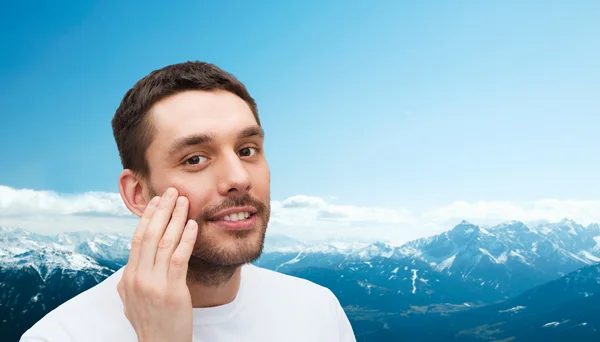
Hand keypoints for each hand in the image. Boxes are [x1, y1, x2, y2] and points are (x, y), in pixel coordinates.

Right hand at [117, 187, 197, 341]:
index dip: (148, 217)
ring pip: (165, 242)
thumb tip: (135, 259)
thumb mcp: (132, 299)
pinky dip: (186, 238)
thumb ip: (133, 277)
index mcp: (128, 277)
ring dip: (176, 218)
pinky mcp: (172, 291)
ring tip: (184, 201)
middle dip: (162, 210)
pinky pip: (180, 258)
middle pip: (150, 235)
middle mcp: (138, 277)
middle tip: (171, 191)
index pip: (138, 239)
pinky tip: (192, 225)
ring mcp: (154, 284)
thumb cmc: (151, 322)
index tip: (156, 200)